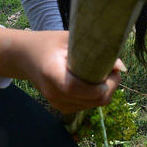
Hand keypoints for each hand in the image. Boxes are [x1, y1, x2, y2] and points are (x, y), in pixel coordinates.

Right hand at [0, 28, 124, 113]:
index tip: (113, 70)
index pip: (84, 90)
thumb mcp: (69, 39)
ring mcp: (57, 103)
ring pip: (94, 105)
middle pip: (95, 100)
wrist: (24, 57)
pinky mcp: (61, 107)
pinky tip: (92, 81)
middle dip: (111, 87)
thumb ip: (95, 50)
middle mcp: (54, 93)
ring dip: (104, 91)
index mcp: (53, 74)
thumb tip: (121, 68)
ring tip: (102, 73)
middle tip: (112, 70)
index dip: (105, 84)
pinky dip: (95, 95)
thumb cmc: (48, 43)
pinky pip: (87, 105)